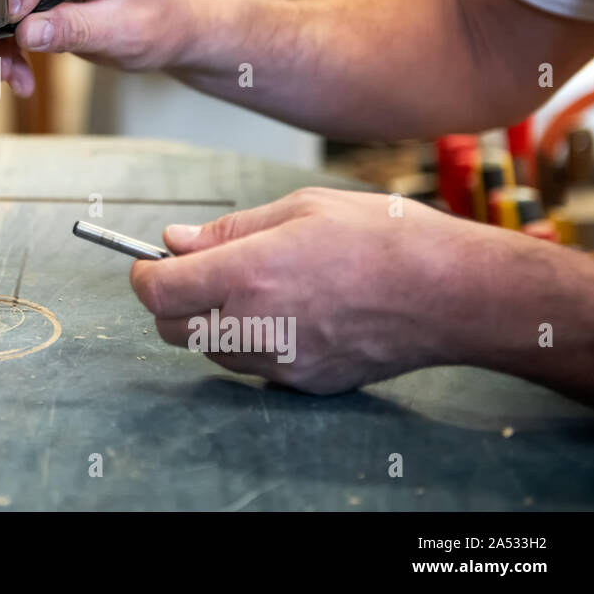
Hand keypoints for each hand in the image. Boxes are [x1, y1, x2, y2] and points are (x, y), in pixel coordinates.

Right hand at [0, 0, 196, 96]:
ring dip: (3, 40)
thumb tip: (28, 32)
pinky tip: (21, 75)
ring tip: (15, 76)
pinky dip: (11, 47)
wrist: (170, 33)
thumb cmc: (162, 21)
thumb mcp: (126, 31)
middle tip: (5, 60)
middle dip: (5, 18)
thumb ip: (77, 28)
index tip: (16, 16)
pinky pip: (13, 16)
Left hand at [128, 187, 548, 394]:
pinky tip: (287, 312)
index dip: (143, 274)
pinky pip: (253, 367)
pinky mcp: (305, 384)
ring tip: (255, 286)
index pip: (158, 292)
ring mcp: (281, 363)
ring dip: (210, 323)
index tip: (148, 261)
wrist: (451, 294)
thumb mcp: (299, 209)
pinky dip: (250, 342)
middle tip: (195, 272)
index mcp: (248, 275)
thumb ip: (227, 230)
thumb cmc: (381, 237)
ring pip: (210, 351)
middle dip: (170, 302)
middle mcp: (256, 326)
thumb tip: (174, 240)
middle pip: (172, 330)